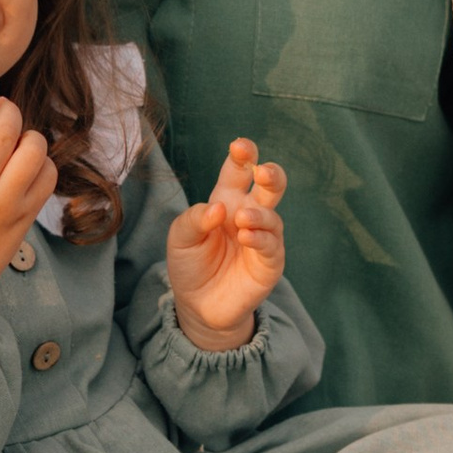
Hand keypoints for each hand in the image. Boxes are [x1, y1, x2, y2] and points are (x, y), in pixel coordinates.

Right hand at [0, 89, 55, 348]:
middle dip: (6, 109)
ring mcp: (6, 204)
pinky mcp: (26, 217)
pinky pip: (48, 175)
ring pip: (33, 148)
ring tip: (16, 136)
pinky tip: (26, 162)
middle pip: (5, 129)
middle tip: (1, 107)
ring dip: (27, 134)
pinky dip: (42, 162)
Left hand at [167, 136, 288, 348]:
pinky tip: (246, 236)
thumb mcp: (180, 238)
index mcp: (227, 200)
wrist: (198, 306)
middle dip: (271, 173)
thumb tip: (219, 208)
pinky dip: (261, 238)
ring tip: (242, 219)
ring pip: (273, 216)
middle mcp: (249, 214)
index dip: (243, 155)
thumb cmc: (190, 265)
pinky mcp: (269, 263)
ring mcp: (262, 238)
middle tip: (262, 171)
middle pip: (270, 186)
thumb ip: (195, 218)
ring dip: (260, 214)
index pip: (239, 171)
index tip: (239, 146)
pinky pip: (271, 246)